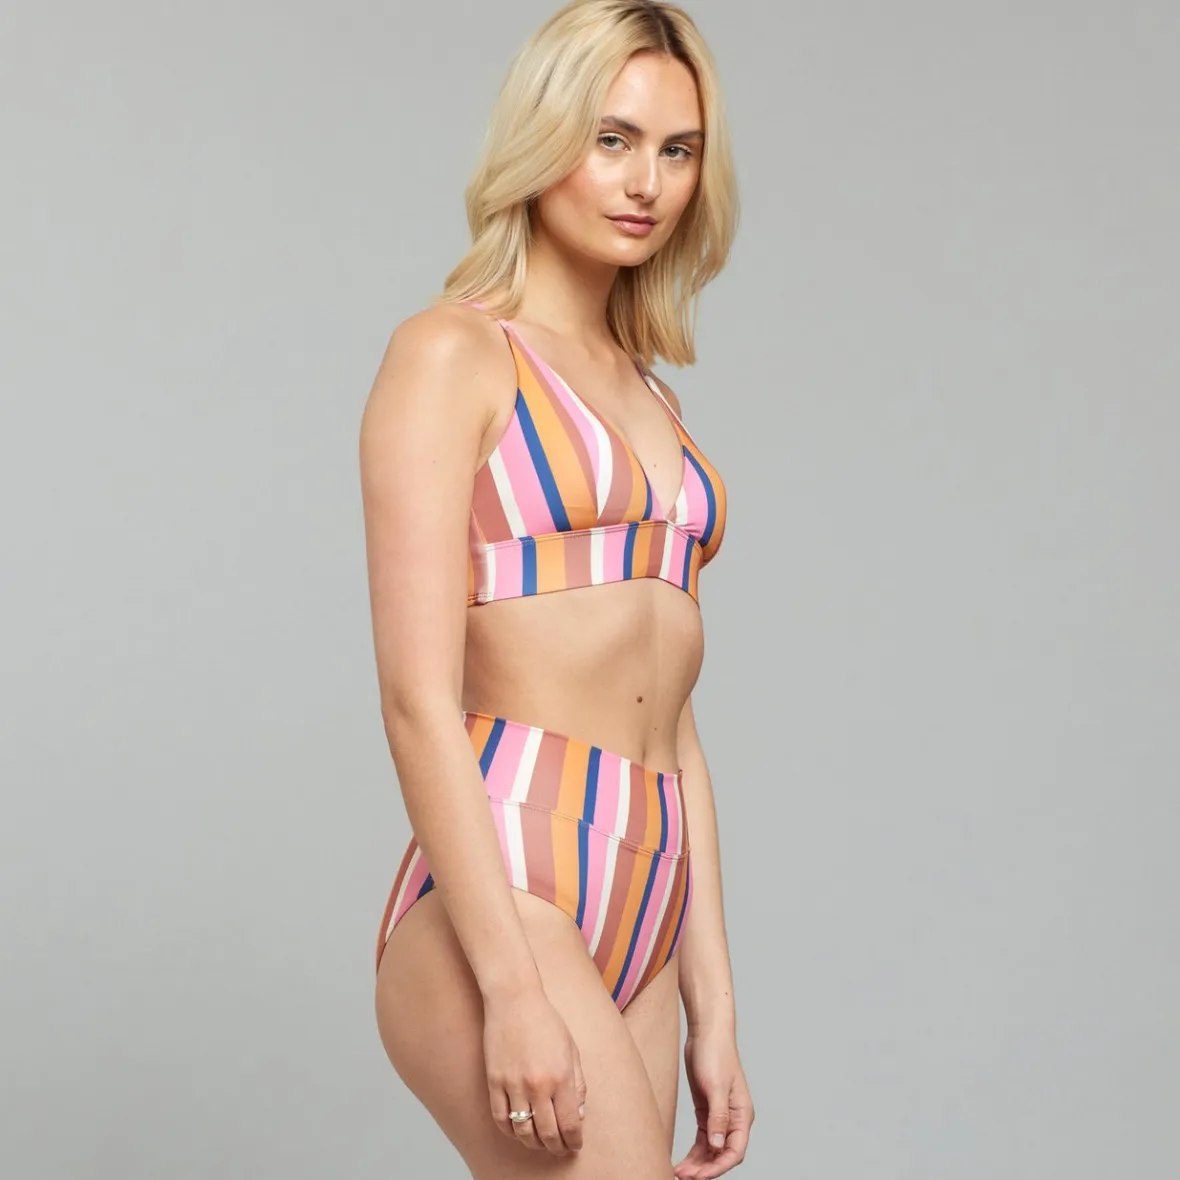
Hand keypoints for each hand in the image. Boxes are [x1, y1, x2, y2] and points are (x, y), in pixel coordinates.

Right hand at [482, 988, 586, 1156]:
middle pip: (548, 1133)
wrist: (514, 1000)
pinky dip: (511, 1131)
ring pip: (523, 1131)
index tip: (575, 1145)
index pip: (570, 1123)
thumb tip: (579, 1114)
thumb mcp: (571, 1048)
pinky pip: (501, 1119)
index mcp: (561, 1076)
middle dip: (557, 1147)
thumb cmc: (546, 1021)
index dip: (574, 1140)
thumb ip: (578, 1083)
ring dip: (534, 1143)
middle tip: (560, 1149)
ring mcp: (514, 1084)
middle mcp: (538, 1085)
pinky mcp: (494, 1081)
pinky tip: (519, 1130)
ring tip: (541, 1143)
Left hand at [673, 1024, 753, 1177]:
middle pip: (722, 1155)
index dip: (718, 1167)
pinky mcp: (706, 1110)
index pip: (734, 1151)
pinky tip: (682, 1161)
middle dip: (705, 1169)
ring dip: (697, 1163)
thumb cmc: (716, 1054)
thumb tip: (719, 1147)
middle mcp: (733, 1119)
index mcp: (742, 1114)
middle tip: (683, 1177)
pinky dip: (694, 1152)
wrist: (706, 1032)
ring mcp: (719, 1116)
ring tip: (678, 1173)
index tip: (700, 1176)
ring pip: (711, 1150)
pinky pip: (702, 1139)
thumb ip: (718, 1117)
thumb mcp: (716, 1087)